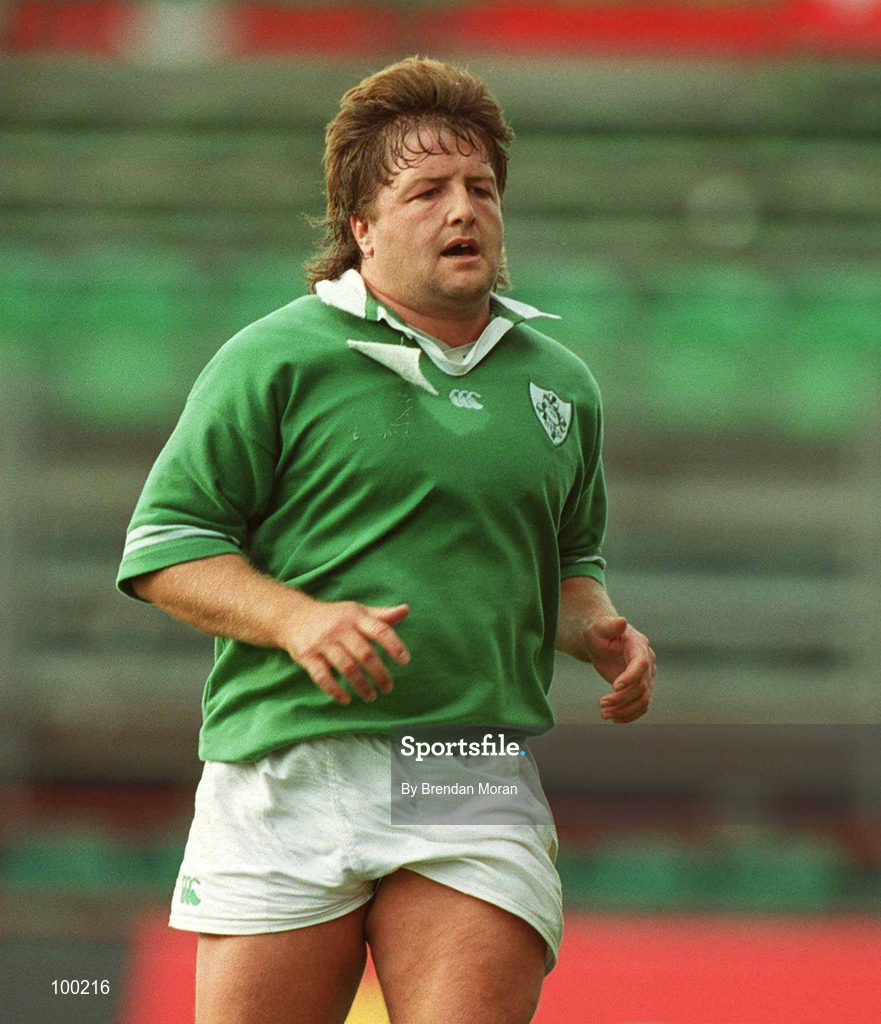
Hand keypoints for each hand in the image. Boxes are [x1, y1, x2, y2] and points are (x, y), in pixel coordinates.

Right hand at [279, 598, 410, 705]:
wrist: (294, 616)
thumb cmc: (335, 617)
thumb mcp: (357, 611)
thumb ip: (382, 615)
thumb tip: (406, 610)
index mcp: (356, 617)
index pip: (380, 630)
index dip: (394, 645)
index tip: (405, 661)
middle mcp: (340, 628)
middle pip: (365, 653)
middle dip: (379, 673)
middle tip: (388, 688)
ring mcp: (322, 642)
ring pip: (346, 667)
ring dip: (361, 685)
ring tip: (371, 697)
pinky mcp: (307, 656)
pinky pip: (322, 677)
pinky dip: (334, 690)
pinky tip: (346, 700)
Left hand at [586, 616, 655, 723]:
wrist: (600, 641)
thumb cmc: (599, 632)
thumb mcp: (600, 627)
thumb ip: (610, 625)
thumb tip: (622, 621)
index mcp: (639, 646)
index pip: (641, 664)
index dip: (631, 677)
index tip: (614, 687)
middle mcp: (648, 662)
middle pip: (641, 686)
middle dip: (622, 698)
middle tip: (601, 703)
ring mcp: (646, 677)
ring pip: (643, 699)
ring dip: (625, 710)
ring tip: (604, 714)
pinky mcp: (641, 688)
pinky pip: (641, 706)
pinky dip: (630, 715)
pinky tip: (613, 718)